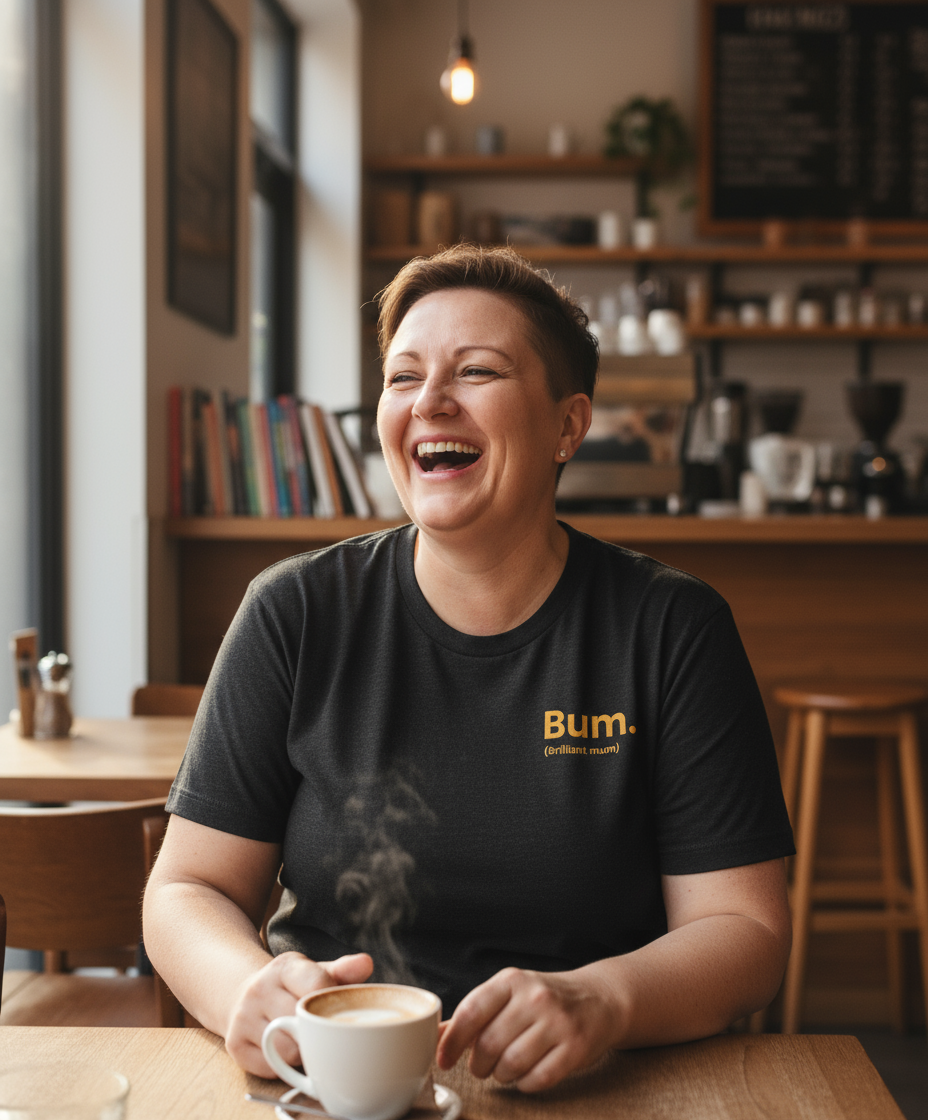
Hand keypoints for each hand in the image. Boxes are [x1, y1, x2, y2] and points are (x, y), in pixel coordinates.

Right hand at [225, 951, 373, 1075]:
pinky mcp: (234, 1044)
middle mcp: (258, 989)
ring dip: (303, 1052)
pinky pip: (270, 1067)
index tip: (338, 1010)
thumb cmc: (292, 986)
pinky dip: (283, 1065)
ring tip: (305, 1039)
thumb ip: (342, 970)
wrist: (244, 993)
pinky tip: (285, 1048)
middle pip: (302, 1023)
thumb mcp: (315, 971)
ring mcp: (243, 1017)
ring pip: (287, 1050)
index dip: (333, 1003)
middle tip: (323, 1029)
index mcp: (283, 967)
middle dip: (318, 1031)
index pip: (316, 986)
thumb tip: (366, 963)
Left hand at [436, 967, 619, 1092]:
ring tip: (505, 1069)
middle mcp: (534, 997)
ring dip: (502, 1075)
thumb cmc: (544, 999)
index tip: (443, 1060)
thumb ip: (474, 1014)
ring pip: (511, 1065)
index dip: (452, 1041)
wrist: (599, 999)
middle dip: (479, 1064)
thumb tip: (437, 1036)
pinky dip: (525, 1084)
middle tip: (482, 1066)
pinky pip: (538, 1079)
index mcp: (511, 981)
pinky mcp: (575, 1047)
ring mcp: (557, 1022)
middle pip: (489, 1044)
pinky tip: (527, 1073)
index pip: (471, 1011)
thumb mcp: (509, 994)